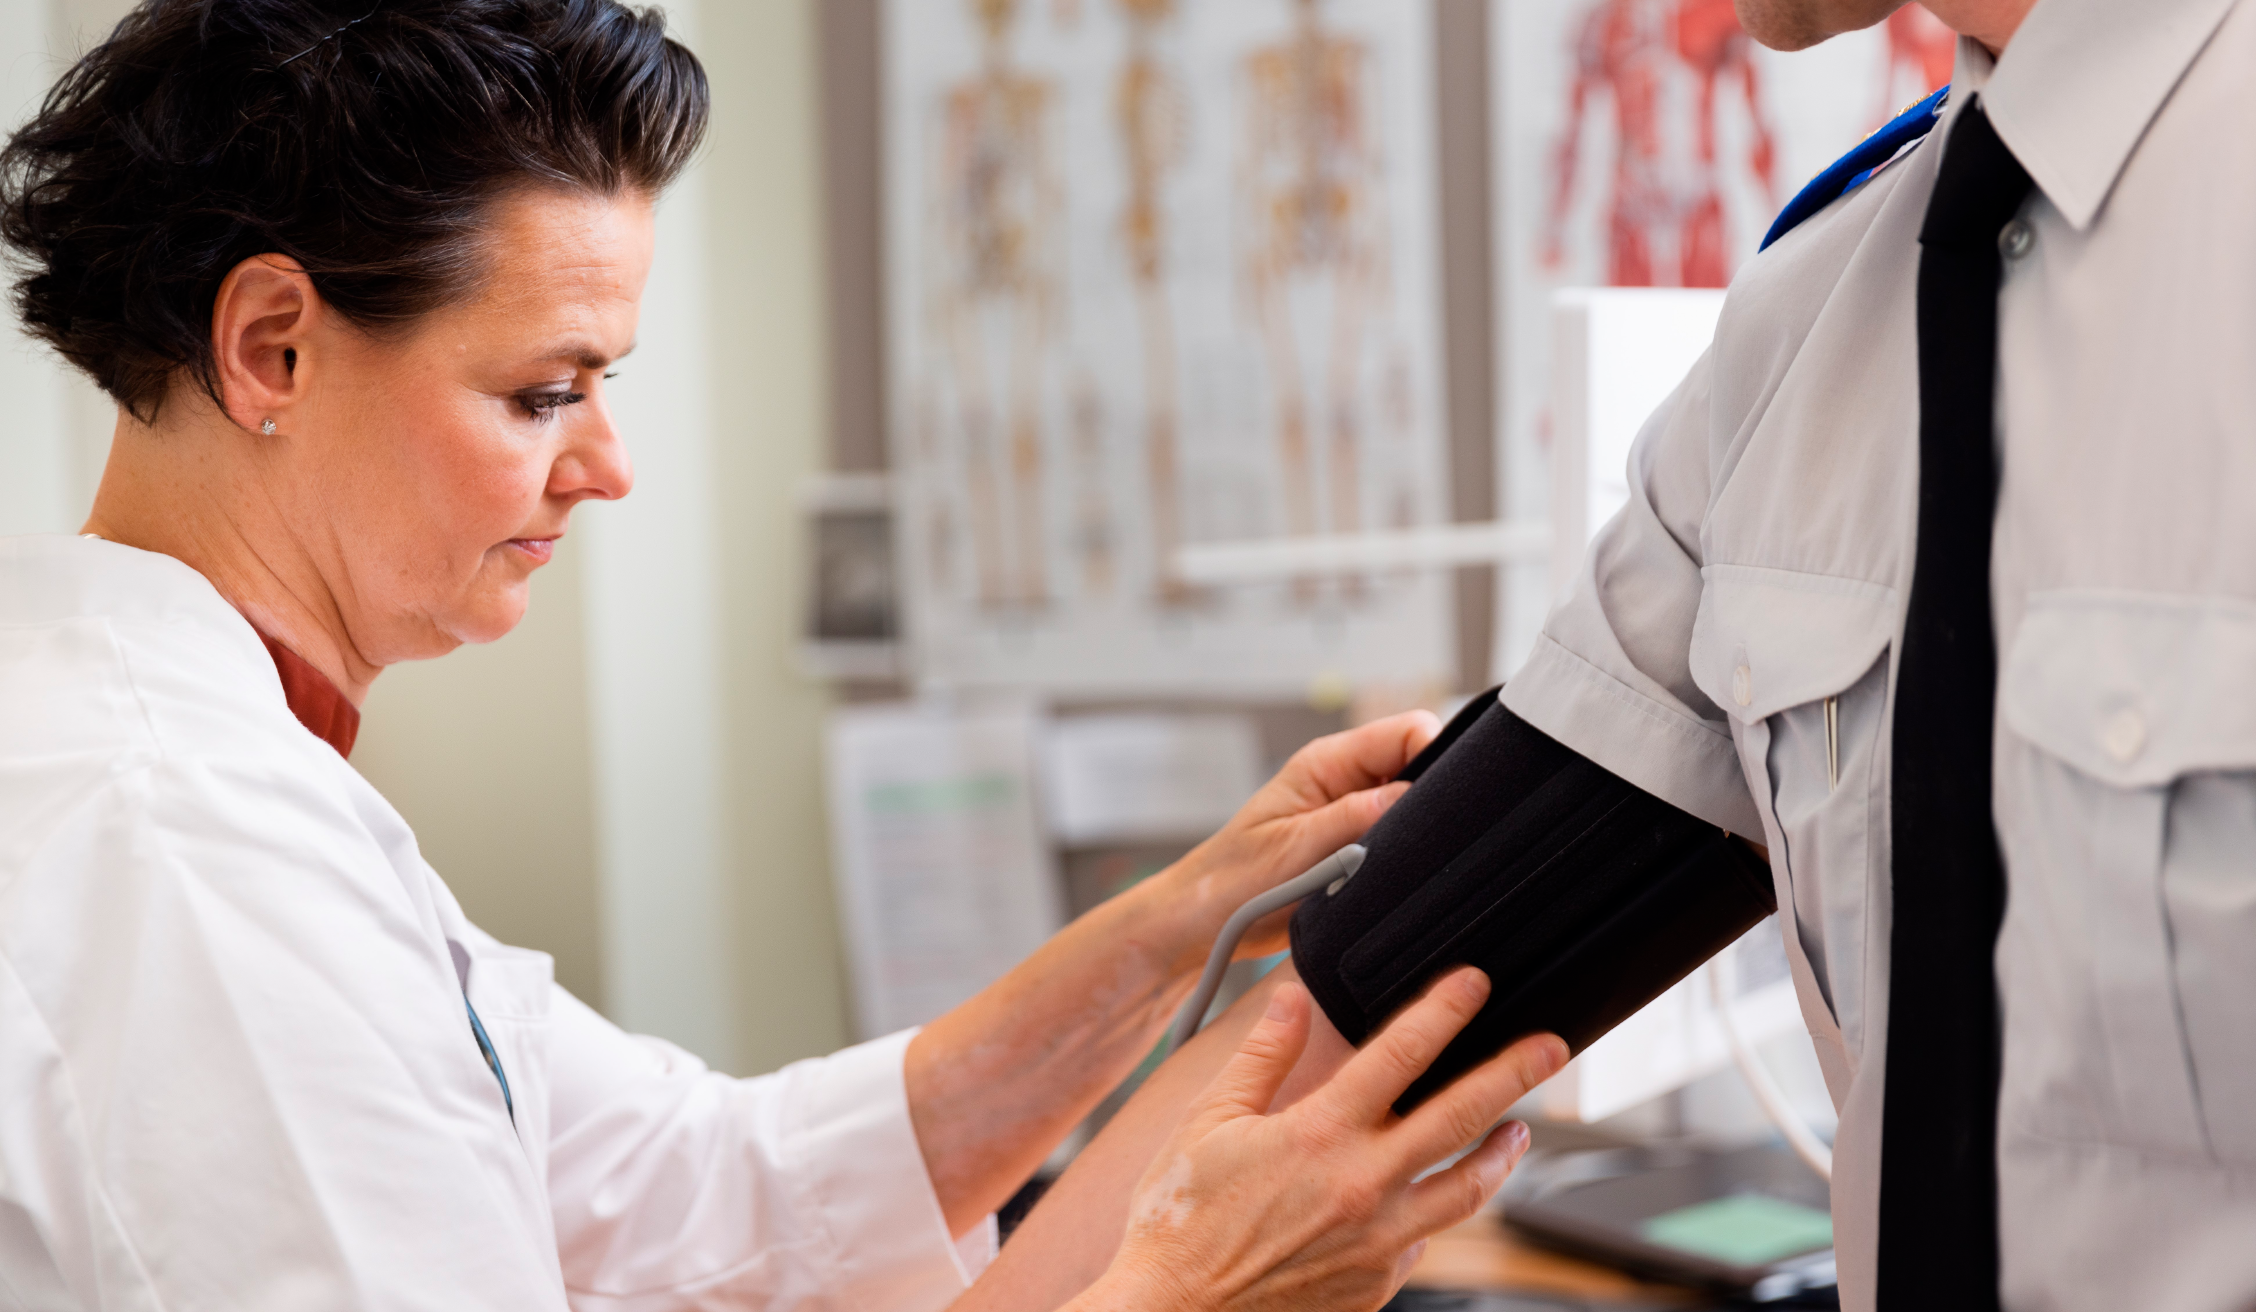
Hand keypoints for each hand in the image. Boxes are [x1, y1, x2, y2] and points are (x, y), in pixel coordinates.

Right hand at [1081, 970, 1567, 1311]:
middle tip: (1551, 1047)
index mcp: (1319, 1134)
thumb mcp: (1208, 1120)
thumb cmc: (1179, 1220)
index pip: (1399, 1054)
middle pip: (1460, 1118)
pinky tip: (1433, 1197)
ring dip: (1502, 1154)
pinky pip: (1424, 1239)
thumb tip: (1290, 1000)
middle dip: (1513, 1074)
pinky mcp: (1377, 1284)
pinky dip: (1436, 1211)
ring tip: (1520, 1130)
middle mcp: (1362, 1186)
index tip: (1472, 983)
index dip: (1442, 1010)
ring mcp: (1377, 1241)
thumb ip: (1261, 1056)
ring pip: (1466, 1190)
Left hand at [1157, 711, 1441, 963]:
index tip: (1449, 797)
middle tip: (1431, 840)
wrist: (1203, 924)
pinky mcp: (1360, 850)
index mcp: (1327, 764)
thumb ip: (1351, 820)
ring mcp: (1355, 817)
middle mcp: (1346, 783)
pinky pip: (1402, 845)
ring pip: (1416, 810)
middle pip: (1420, 767)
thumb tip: (1411, 796)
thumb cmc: (1230, 882)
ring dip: (1418, 836)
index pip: (1405, 732)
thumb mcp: (1292, 850)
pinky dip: (1408, 860)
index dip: (1436, 755)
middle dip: (1434, 799)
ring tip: (1409, 866)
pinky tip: (1403, 881)